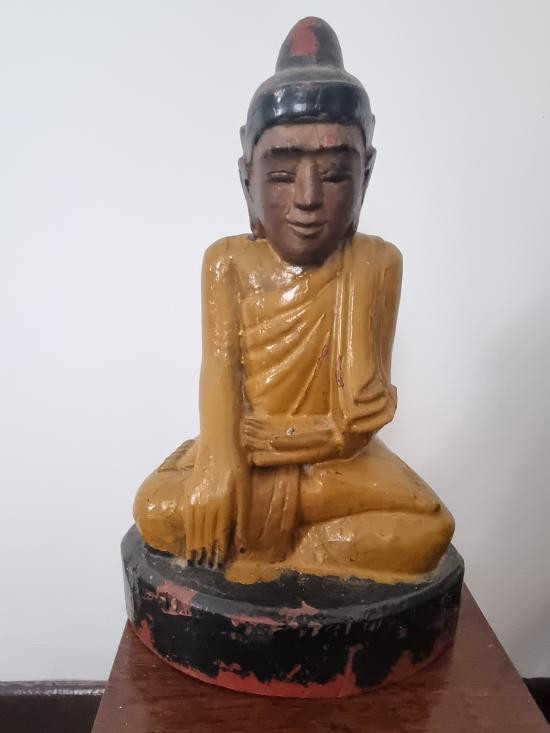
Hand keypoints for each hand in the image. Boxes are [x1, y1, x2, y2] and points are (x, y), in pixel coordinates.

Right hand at [182, 450, 246, 565]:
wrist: (218, 444)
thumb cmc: (238, 467)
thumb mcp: (245, 491)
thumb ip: (242, 517)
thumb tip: (241, 542)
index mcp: (223, 504)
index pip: (220, 535)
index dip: (220, 552)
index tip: (220, 565)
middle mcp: (207, 504)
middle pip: (206, 535)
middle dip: (207, 553)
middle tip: (207, 568)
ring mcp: (195, 499)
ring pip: (195, 529)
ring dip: (196, 546)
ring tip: (196, 560)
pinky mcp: (189, 493)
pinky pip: (188, 518)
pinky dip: (189, 531)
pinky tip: (190, 538)